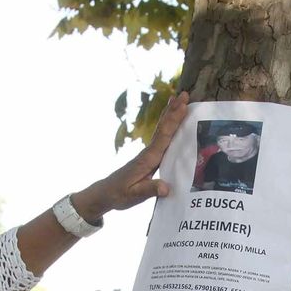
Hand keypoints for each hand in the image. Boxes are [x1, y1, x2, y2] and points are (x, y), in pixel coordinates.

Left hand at [73, 91, 190, 221]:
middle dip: (174, 111)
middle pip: (163, 128)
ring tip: (179, 99)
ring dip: (171, 115)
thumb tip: (166, 187)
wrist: (105, 193)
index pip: (163, 137)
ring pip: (162, 130)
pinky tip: (170, 121)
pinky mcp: (148, 158)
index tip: (183, 106)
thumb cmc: (119, 195)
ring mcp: (148, 154)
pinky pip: (161, 138)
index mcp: (148, 160)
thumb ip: (149, 190)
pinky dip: (167, 126)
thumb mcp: (134, 196)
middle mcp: (149, 153)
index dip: (174, 121)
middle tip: (185, 95)